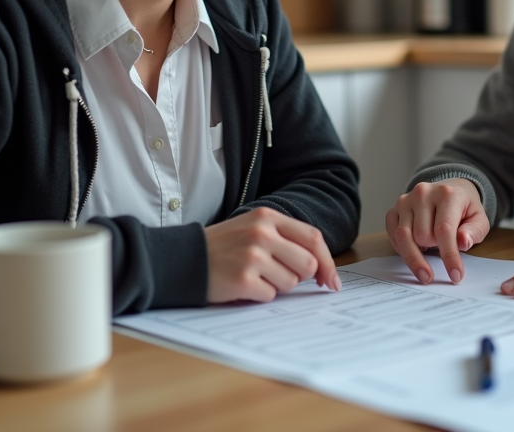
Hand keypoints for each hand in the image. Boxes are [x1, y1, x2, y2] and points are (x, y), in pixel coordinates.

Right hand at [203, 207, 340, 302]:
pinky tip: (241, 285)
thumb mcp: (253, 229)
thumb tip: (321, 269)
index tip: (331, 281)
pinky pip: (269, 296)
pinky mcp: (242, 279)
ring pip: (290, 283)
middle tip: (279, 277)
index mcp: (268, 217)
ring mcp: (252, 255)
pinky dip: (259, 296)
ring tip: (253, 277)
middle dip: (300, 277)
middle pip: (307, 264)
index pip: (313, 238)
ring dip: (276, 286)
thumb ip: (285, 240)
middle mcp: (262, 233)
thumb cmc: (223, 247)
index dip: (327, 262)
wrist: (182, 259)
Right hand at [385, 178, 490, 285]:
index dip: (449, 256)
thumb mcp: (479, 219)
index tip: (455, 276)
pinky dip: (402, 249)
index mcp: (447, 194)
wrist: (449, 190)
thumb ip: (474, 231)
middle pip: (422, 236)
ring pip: (404, 237)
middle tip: (442, 245)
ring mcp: (405, 201)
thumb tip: (463, 242)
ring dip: (416, 253)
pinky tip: (414, 250)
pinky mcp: (394, 210)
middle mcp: (422, 194)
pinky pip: (393, 236)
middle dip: (434, 248)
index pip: (444, 230)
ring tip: (426, 262)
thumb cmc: (464, 208)